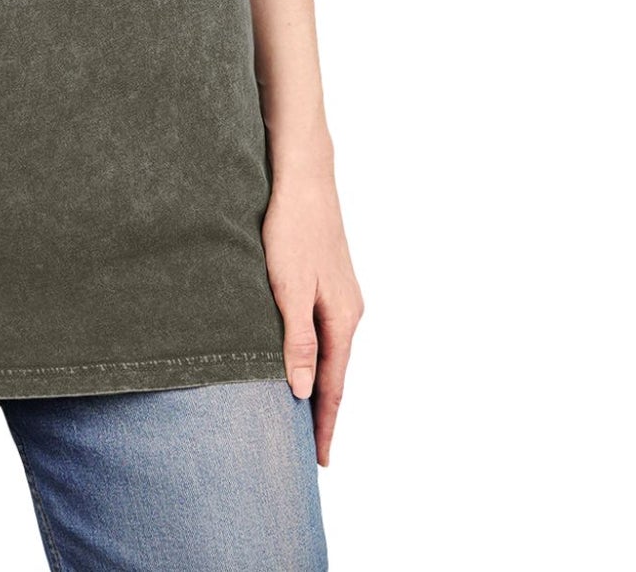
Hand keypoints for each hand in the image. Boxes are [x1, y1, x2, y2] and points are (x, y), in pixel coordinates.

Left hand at [263, 165, 363, 466]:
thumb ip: (297, 340)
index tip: (319, 461)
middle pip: (335, 372)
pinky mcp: (325, 277)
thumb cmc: (291, 228)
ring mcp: (338, 292)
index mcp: (342, 318)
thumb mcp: (288, 287)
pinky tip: (299, 357)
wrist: (302, 174)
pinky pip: (321, 329)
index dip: (325, 425)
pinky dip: (313, 353)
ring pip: (328, 350)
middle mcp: (347, 309)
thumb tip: (304, 391)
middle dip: (323, 411)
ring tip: (301, 413)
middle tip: (308, 450)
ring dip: (317, 381)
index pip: (334, 386)